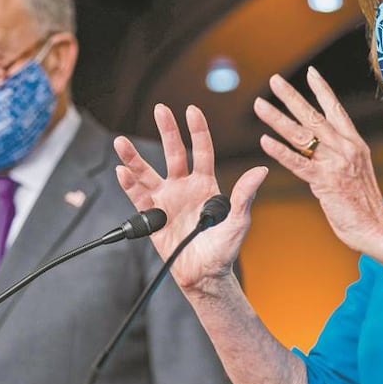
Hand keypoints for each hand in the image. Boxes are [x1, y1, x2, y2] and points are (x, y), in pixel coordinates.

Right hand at [114, 104, 268, 291]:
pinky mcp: (153, 217)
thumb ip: (245, 195)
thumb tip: (262, 170)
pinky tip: (121, 171)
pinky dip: (129, 185)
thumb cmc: (224, 249)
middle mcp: (184, 187)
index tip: (192, 110)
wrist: (205, 274)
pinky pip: (138, 197)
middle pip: (173, 153)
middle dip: (167, 130)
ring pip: (147, 173)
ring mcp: (166, 200)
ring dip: (134, 158)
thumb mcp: (239, 221)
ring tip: (120, 142)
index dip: (197, 131)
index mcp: (206, 184)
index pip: (201, 151)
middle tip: (160, 108)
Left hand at [254, 67, 382, 262]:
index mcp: (354, 143)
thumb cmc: (366, 205)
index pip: (336, 110)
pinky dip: (280, 152)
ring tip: (259, 104)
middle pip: (313, 116)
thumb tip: (321, 152)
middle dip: (291, 96)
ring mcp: (335, 163)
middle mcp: (345, 148)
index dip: (322, 90)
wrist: (379, 227)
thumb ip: (339, 158)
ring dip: (277, 118)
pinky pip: (297, 163)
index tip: (310, 72)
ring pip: (301, 135)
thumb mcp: (356, 172)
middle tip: (274, 79)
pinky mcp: (325, 181)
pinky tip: (264, 141)